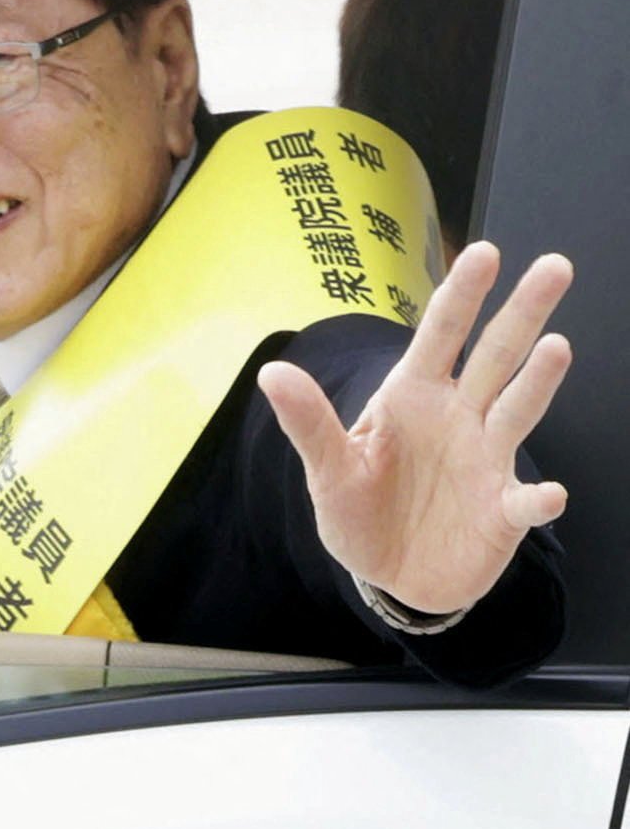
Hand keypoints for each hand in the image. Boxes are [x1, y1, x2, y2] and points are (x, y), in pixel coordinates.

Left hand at [256, 242, 572, 615]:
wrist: (390, 576)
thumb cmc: (360, 511)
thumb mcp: (327, 469)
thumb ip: (308, 422)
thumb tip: (271, 372)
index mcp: (414, 396)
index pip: (439, 334)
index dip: (460, 295)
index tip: (483, 252)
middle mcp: (459, 417)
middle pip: (495, 356)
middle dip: (523, 312)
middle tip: (554, 265)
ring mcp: (487, 461)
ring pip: (517, 411)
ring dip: (537, 381)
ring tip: (556, 347)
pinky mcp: (504, 512)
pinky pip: (524, 502)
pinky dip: (538, 499)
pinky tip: (549, 494)